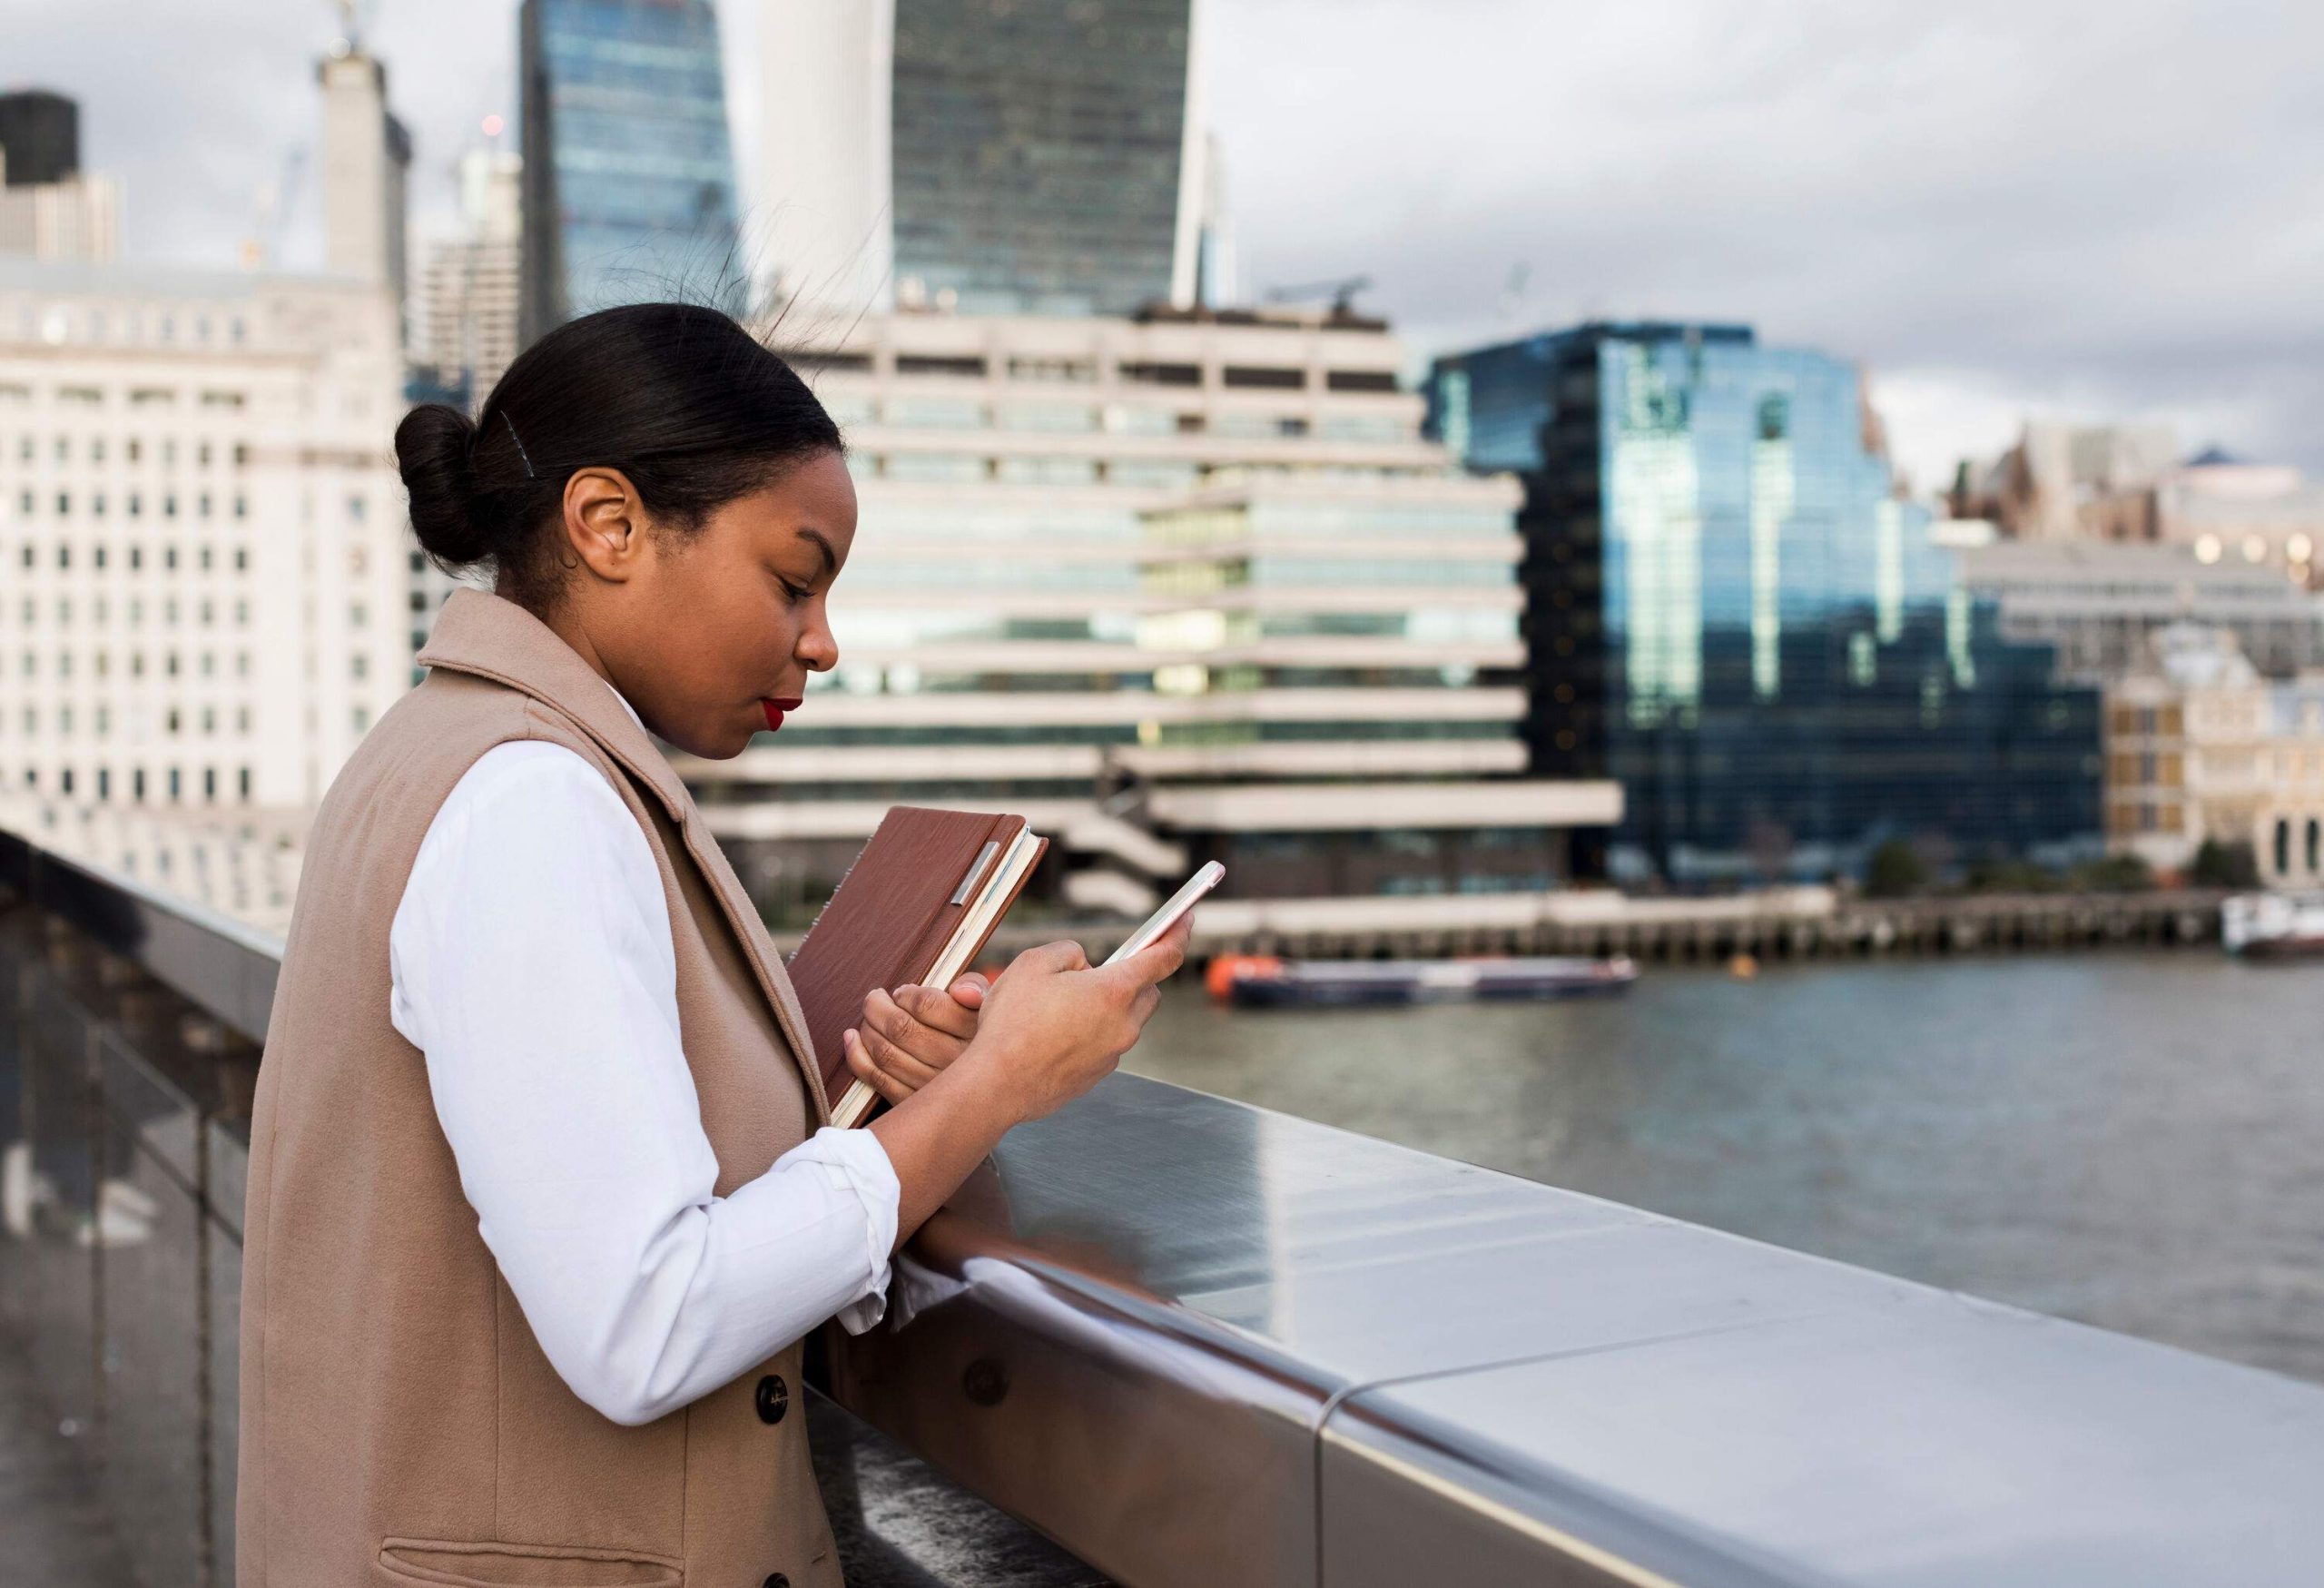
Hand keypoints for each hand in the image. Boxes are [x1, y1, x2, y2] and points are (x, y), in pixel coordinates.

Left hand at [842, 973, 989, 1106]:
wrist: (989, 1087)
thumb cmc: (981, 1036)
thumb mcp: (989, 1007)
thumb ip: (975, 988)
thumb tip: (959, 991)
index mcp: (975, 1033)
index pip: (926, 1005)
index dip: (905, 994)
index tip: (902, 992)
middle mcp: (956, 1064)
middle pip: (901, 1028)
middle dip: (877, 1007)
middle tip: (875, 999)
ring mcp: (934, 1088)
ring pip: (886, 1053)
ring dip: (867, 1029)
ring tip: (869, 1018)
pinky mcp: (915, 1105)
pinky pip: (877, 1079)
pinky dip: (857, 1056)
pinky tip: (853, 1039)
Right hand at [956, 912, 1190, 1126]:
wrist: (997, 1085)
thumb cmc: (1012, 1025)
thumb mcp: (1034, 963)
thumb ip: (1069, 952)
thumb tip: (1084, 964)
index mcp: (1114, 991)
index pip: (1164, 957)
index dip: (1178, 933)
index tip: (1185, 920)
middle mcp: (1123, 1025)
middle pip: (1147, 992)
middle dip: (1131, 977)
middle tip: (1094, 973)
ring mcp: (1112, 1054)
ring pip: (1124, 1021)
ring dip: (1106, 1008)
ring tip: (1060, 1007)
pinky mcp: (1096, 1076)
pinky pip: (1104, 1045)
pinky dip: (1089, 1035)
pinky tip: (1053, 1035)